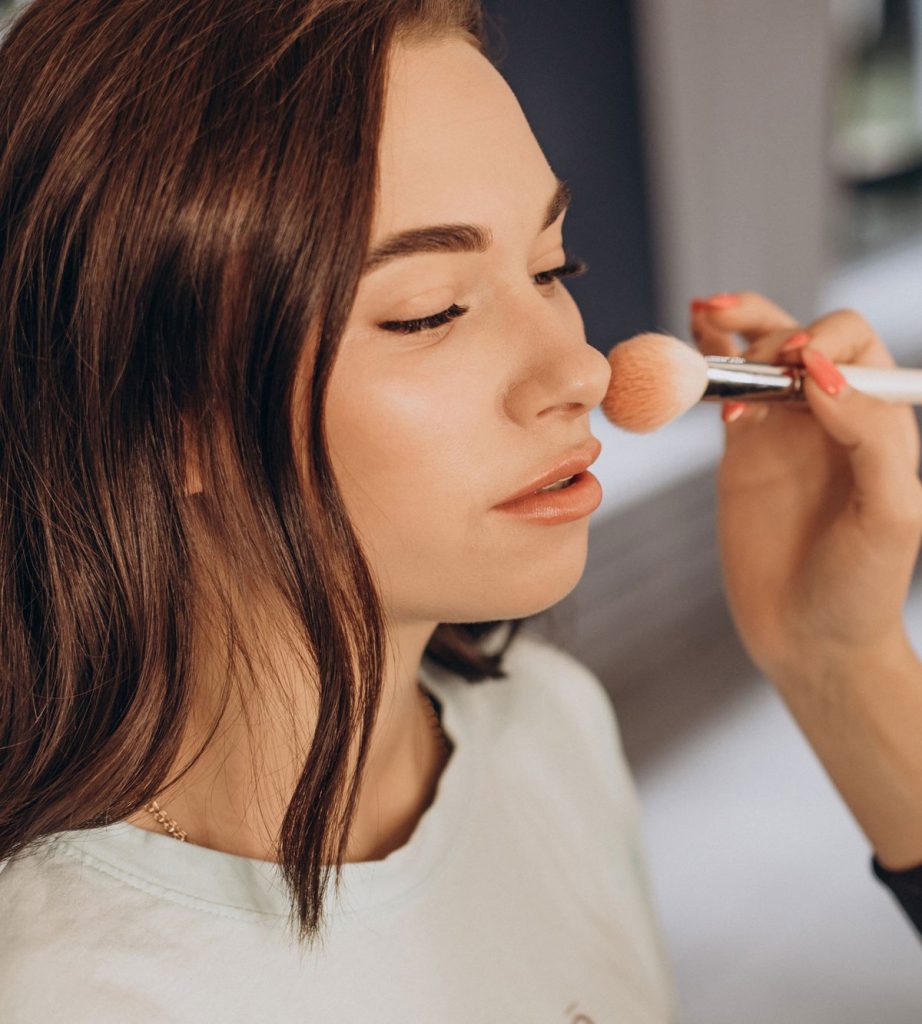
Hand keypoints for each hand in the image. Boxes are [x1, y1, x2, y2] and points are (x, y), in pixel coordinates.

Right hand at [690, 291, 921, 685]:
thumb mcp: (890, 514)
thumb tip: (821, 374)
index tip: (797, 371)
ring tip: (707, 314)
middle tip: (755, 366)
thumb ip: (869, 436)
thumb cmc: (861, 587)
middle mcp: (832, 418)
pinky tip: (693, 349)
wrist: (809, 640)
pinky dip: (707, 366)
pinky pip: (724, 396)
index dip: (824, 342)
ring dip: (736, 326)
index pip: (854, 345)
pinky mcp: (741, 455)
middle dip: (773, 331)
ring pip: (759, 355)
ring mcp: (783, 433)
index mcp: (878, 422)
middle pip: (804, 336)